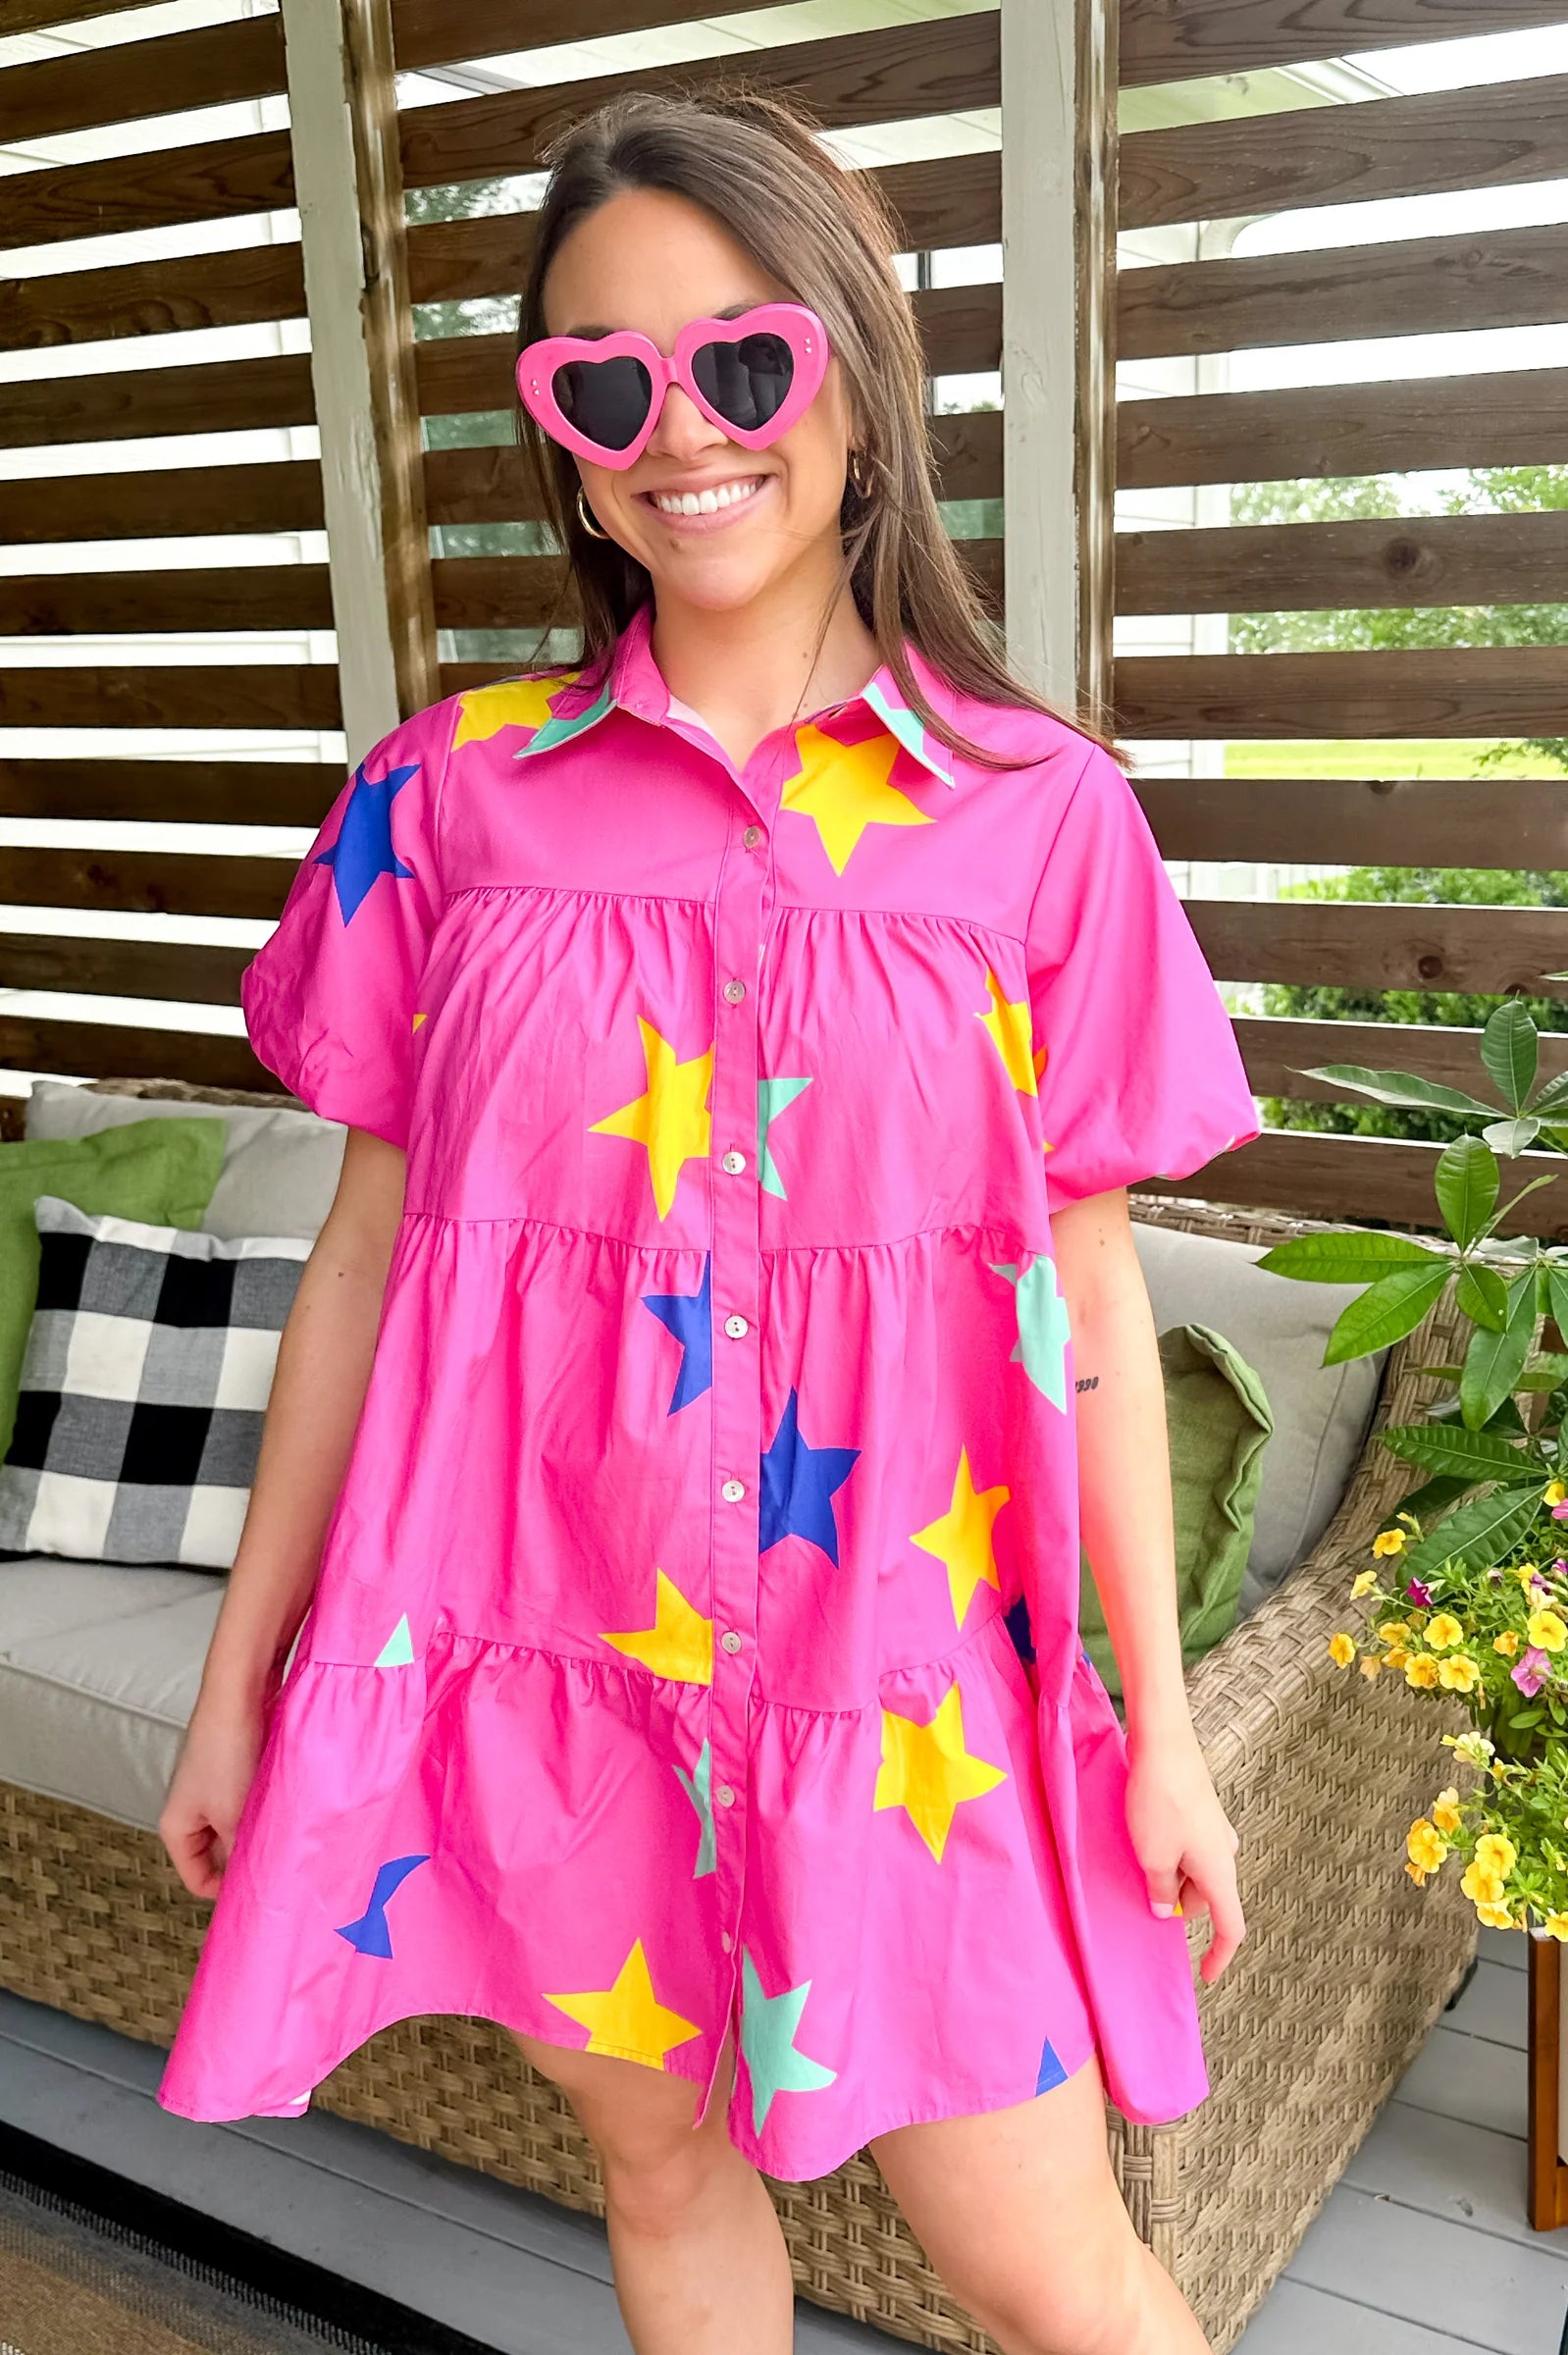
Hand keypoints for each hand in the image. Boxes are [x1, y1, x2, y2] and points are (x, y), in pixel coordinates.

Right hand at [158, 1682, 270, 1899]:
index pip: (197, 1879)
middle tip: (278, 1867)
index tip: (257, 1896)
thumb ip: (242, 1853)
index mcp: (177, 1827)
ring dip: (262, 1830)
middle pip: (221, 1853)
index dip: (225, 1892)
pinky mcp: (239, 1768)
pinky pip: (255, 1801)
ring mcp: (216, 1788)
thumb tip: (258, 1883)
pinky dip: (269, 1806)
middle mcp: (193, 1809)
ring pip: (241, 1826)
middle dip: (247, 1858)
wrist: (240, 1693)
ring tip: (286, 1834)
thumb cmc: (224, 1750)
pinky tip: (290, 1806)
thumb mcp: (234, 1816)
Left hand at [1124, 1723, 1244, 1984]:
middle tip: (1144, 1897)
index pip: (1230, 1926)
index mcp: (1220, 1871)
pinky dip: (1171, 1857)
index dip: (1220, 1955)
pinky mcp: (1200, 1812)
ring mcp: (1214, 1830)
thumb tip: (1164, 1908)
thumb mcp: (1152, 1855)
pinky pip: (1189, 1849)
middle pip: (1207, 1897)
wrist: (1164, 1742)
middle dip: (1179, 1905)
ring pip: (1195, 1872)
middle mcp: (1225, 1852)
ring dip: (1171, 1878)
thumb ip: (1159, 1888)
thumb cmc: (1159, 1800)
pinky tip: (1144, 1843)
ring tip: (1138, 1865)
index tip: (1206, 1975)